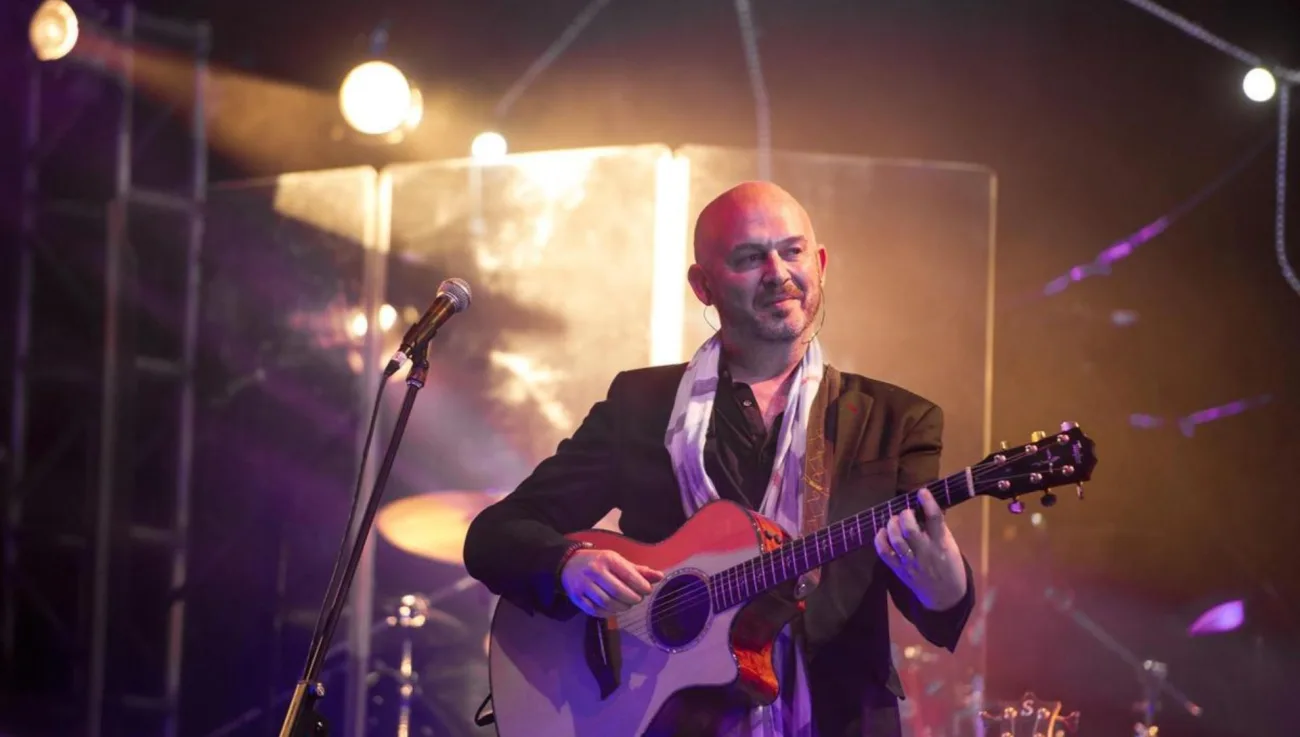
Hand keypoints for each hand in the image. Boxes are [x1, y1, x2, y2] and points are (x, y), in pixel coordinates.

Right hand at [560, 549, 663, 617]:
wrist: (569, 563)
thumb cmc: (599, 562)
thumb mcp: (618, 561)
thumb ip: (638, 570)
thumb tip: (660, 576)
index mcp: (607, 559)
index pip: (629, 575)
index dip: (642, 586)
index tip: (646, 590)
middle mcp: (594, 571)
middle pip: (619, 592)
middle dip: (632, 599)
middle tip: (636, 599)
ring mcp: (584, 585)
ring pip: (607, 603)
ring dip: (621, 608)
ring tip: (626, 605)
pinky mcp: (576, 597)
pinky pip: (595, 610)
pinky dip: (607, 613)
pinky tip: (613, 609)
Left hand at [873, 488, 966, 610]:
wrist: (945, 596)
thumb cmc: (950, 565)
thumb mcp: (950, 545)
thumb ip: (938, 527)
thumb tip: (926, 505)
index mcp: (942, 544)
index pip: (935, 519)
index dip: (928, 503)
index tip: (922, 492)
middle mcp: (925, 552)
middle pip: (910, 530)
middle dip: (905, 515)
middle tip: (905, 512)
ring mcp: (911, 562)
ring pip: (897, 540)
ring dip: (892, 525)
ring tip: (894, 520)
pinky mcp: (899, 570)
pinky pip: (885, 554)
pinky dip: (880, 540)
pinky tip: (882, 532)